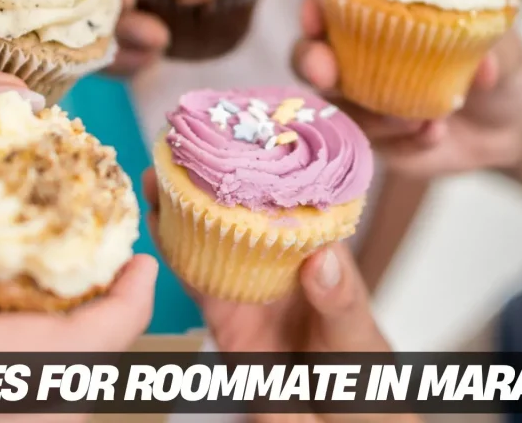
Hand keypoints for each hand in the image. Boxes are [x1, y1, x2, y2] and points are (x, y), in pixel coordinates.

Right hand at [142, 169, 413, 422]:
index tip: (250, 134)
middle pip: (246, 215)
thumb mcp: (359, 343)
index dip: (274, 167)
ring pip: (213, 241)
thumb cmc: (366, 387)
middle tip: (188, 144)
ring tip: (160, 173)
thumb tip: (320, 257)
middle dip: (217, 179)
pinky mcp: (224, 320)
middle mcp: (283, 267)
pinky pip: (196, 283)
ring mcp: (251, 292)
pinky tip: (155, 225)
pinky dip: (173, 254)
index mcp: (323, 258)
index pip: (298, 203)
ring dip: (185, 209)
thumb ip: (341, 303)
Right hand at [291, 0, 521, 177]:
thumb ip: (494, 47)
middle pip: (309, 57)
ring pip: (337, 107)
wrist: (513, 127)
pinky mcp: (376, 140)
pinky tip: (434, 135)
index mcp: (381, 19)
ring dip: (373, 114)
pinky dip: (402, 142)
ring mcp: (363, 102)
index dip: (314, 8)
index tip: (313, 13)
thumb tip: (481, 66)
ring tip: (421, 118)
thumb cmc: (499, 69)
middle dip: (310, 62)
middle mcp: (360, 58)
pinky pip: (371, 144)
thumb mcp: (508, 48)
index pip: (332, 6)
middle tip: (328, 74)